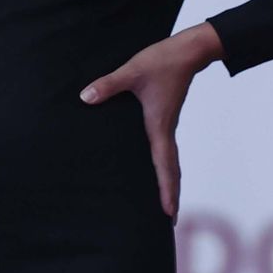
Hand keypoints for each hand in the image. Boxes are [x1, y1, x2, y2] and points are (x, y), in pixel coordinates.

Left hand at [79, 23, 221, 220]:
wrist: (186, 51)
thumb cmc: (161, 61)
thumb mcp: (132, 72)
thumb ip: (108, 85)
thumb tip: (85, 98)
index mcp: (159, 127)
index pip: (164, 166)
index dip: (166, 191)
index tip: (168, 214)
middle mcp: (165, 132)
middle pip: (171, 172)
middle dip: (171, 196)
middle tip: (170, 221)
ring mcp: (165, 127)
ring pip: (169, 163)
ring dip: (168, 184)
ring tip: (166, 205)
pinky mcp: (163, 120)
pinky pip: (164, 151)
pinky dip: (163, 167)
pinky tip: (154, 171)